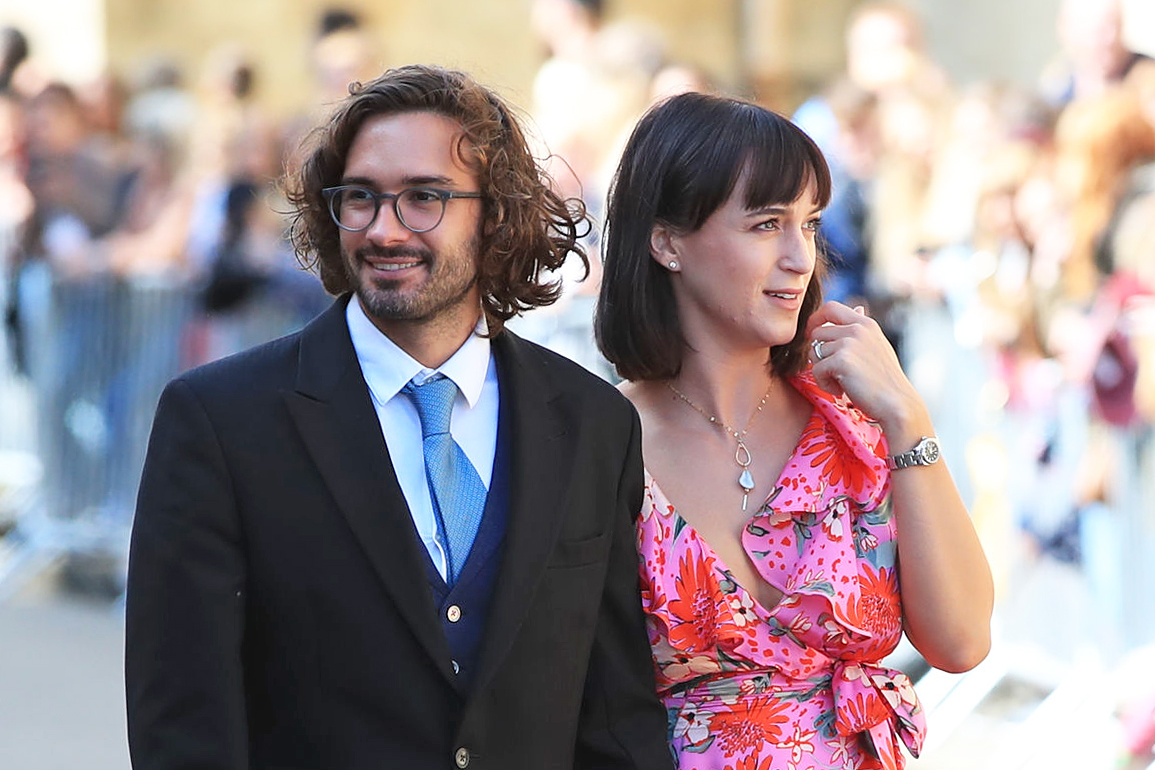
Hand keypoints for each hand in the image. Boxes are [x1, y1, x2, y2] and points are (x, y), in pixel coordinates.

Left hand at [805, 301, 930, 441]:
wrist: (896, 403)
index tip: (812, 336)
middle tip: (834, 372)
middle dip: (818, 354)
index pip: (830, 308)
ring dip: (823, 372)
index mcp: (865, 323)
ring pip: (814, 353)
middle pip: (817, 333)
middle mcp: (857, 328)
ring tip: (842, 383)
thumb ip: (861, 330)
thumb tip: (857, 307)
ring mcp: (849, 343)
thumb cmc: (883, 379)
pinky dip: (824, 383)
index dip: (815, 320)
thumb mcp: (876, 345)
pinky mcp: (841, 360)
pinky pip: (816, 370)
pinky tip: (840, 390)